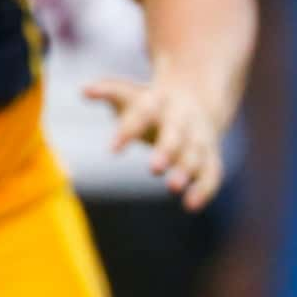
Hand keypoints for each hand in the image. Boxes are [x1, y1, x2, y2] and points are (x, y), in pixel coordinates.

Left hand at [85, 67, 225, 210]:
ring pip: (196, 154)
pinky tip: (191, 205)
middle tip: (154, 169)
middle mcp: (183, 118)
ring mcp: (199, 137)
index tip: (112, 150)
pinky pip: (212, 173)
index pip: (144, 112)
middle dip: (167, 150)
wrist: (198, 99)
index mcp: (161, 101)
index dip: (129, 130)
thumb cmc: (152, 103)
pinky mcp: (210, 156)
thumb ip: (109, 91)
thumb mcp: (131, 94)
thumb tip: (84, 91)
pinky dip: (204, 189)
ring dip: (186, 171)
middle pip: (176, 133)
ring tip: (173, 188)